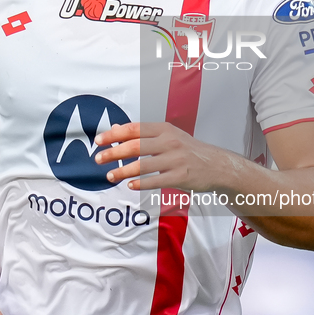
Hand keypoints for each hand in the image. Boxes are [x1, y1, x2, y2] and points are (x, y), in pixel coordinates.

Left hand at [94, 121, 219, 191]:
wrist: (215, 164)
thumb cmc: (187, 149)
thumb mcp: (167, 135)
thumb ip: (142, 133)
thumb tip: (115, 128)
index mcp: (164, 129)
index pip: (133, 129)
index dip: (113, 135)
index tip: (98, 141)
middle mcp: (169, 142)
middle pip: (135, 146)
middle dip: (113, 153)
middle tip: (98, 159)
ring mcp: (175, 159)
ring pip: (142, 165)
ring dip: (123, 171)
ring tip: (109, 175)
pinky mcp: (180, 176)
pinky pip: (156, 180)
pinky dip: (141, 183)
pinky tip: (130, 185)